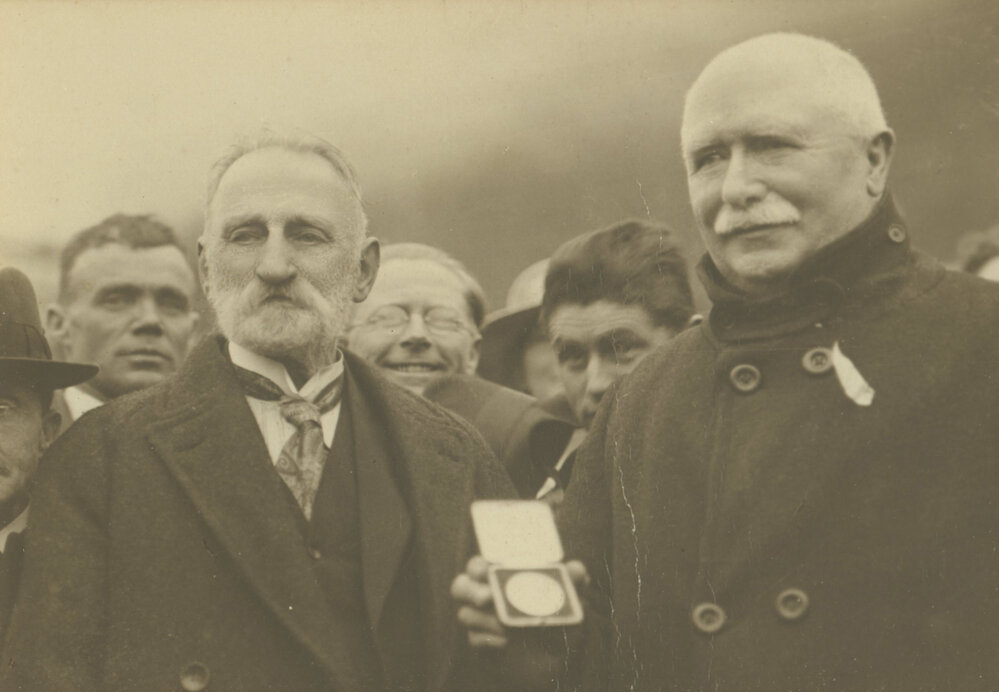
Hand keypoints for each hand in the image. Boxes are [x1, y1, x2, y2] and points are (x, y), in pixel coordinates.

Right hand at [450, 555, 590, 648]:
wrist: (557, 656)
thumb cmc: (558, 618)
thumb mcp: (571, 599)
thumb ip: (573, 581)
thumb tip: (576, 569)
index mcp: (501, 577)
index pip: (477, 565)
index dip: (476, 566)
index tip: (487, 570)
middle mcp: (486, 596)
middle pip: (460, 586)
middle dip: (470, 590)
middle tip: (488, 598)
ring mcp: (481, 621)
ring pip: (464, 614)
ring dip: (483, 619)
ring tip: (506, 626)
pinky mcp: (482, 644)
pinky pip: (473, 640)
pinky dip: (488, 641)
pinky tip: (505, 642)